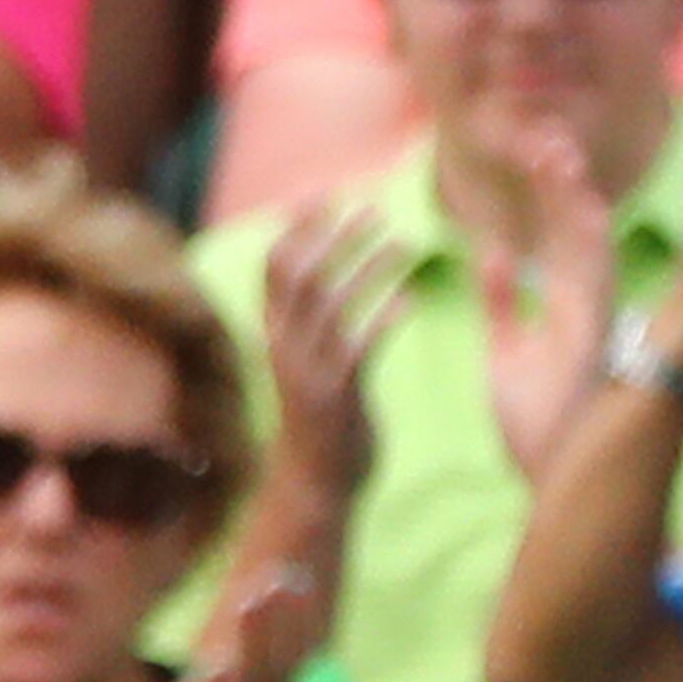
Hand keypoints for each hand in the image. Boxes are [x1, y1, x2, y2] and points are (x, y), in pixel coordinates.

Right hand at [261, 195, 406, 510]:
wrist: (315, 488)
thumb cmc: (319, 420)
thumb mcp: (303, 363)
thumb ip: (308, 323)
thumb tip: (323, 277)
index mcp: (273, 332)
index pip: (276, 263)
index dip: (298, 225)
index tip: (327, 193)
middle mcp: (283, 345)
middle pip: (300, 272)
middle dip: (334, 235)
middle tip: (371, 208)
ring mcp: (307, 371)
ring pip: (331, 301)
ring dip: (368, 266)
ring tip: (403, 242)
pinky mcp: (336, 398)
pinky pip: (358, 347)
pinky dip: (382, 319)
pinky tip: (409, 301)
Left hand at [475, 118, 617, 480]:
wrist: (552, 480)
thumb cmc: (537, 426)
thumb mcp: (506, 354)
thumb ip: (500, 302)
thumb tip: (492, 250)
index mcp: (563, 311)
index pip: (558, 239)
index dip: (550, 193)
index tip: (534, 148)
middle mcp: (584, 310)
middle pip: (577, 231)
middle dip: (563, 182)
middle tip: (547, 131)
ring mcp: (594, 322)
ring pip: (591, 245)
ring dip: (575, 196)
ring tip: (558, 148)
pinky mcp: (593, 338)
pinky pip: (595, 278)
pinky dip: (590, 236)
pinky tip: (582, 199)